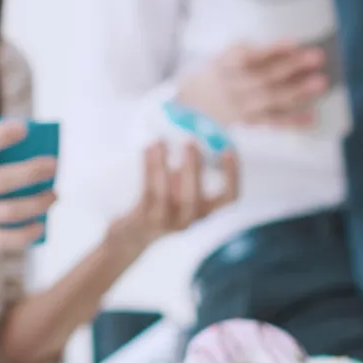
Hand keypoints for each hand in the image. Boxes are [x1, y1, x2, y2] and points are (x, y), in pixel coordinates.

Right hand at [0, 119, 54, 274]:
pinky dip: (25, 233)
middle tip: (52, 165)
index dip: (0, 135)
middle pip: (0, 179)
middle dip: (32, 171)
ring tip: (52, 196)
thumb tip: (12, 160)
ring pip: (8, 210)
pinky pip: (2, 238)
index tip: (23, 127)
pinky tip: (38, 226)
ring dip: (37, 203)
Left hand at [109, 142, 239, 250]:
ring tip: (159, 141)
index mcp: (203, 210)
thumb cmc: (157, 203)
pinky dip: (148, 169)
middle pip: (195, 197)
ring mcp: (164, 222)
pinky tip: (146, 150)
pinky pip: (146, 193)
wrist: (128, 237)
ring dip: (162, 165)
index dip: (233, 175)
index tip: (229, 149)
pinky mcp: (143, 220)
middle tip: (190, 140)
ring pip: (165, 195)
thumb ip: (186, 167)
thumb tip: (189, 126)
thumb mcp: (178, 188)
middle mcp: (188, 220)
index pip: (229, 198)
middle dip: (194, 168)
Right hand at [176, 41, 328, 127]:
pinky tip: (312, 115)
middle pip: (263, 77)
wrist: (193, 105)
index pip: (247, 55)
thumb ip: (250, 51)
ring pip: (270, 99)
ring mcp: (241, 106)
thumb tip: (290, 48)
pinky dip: (293, 121)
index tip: (293, 42)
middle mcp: (232, 86)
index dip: (271, 50)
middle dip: (292, 67)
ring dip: (297, 91)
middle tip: (316, 57)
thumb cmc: (219, 74)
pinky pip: (272, 122)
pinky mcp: (249, 121)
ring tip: (321, 82)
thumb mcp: (225, 55)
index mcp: (224, 64)